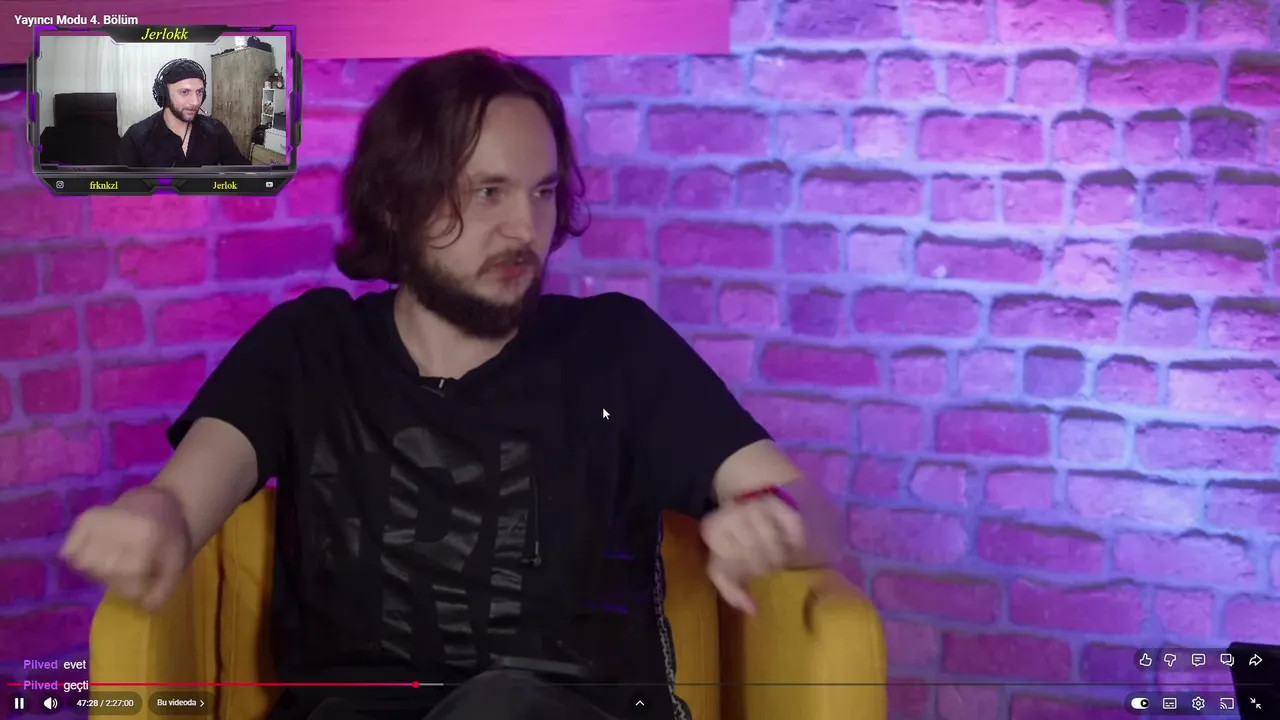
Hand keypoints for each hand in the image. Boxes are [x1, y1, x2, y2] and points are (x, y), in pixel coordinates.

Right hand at [59, 486, 191, 610]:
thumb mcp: (178, 564)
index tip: (143, 578)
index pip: (128, 581)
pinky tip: (96, 551)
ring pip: (83, 563)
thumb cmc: (169, 539)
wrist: (158, 503)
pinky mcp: (85, 518)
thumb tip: (144, 609)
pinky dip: (78, 556)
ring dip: (95, 569)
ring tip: (112, 560)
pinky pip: (68, 550)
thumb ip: (164, 591)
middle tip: (127, 568)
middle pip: (103, 573)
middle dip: (115, 578)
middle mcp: (120, 528)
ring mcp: (100, 521)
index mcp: (146, 539)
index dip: (134, 588)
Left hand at [700, 495, 803, 614]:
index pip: (730, 561)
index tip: (749, 571)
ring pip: (773, 543)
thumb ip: (731, 590)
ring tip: (778, 558)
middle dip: (763, 565)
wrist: (745, 502)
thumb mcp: (723, 565)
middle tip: (767, 566)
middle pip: (753, 553)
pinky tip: (790, 544)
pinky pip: (793, 528)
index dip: (743, 571)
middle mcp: (732, 513)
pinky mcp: (778, 502)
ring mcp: (755, 505)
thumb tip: (751, 610)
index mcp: (712, 529)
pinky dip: (795, 541)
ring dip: (779, 556)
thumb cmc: (733, 542)